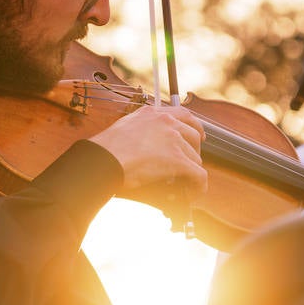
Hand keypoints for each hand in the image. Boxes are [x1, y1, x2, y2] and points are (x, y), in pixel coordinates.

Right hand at [89, 103, 207, 195]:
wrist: (104, 158)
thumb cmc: (107, 148)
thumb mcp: (125, 127)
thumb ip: (140, 128)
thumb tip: (147, 141)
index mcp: (152, 113)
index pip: (183, 114)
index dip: (194, 125)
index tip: (198, 134)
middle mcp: (166, 122)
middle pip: (193, 135)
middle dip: (195, 150)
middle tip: (191, 162)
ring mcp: (173, 140)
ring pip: (195, 157)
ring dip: (192, 170)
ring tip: (188, 182)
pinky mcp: (177, 159)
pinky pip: (197, 174)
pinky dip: (199, 185)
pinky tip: (195, 191)